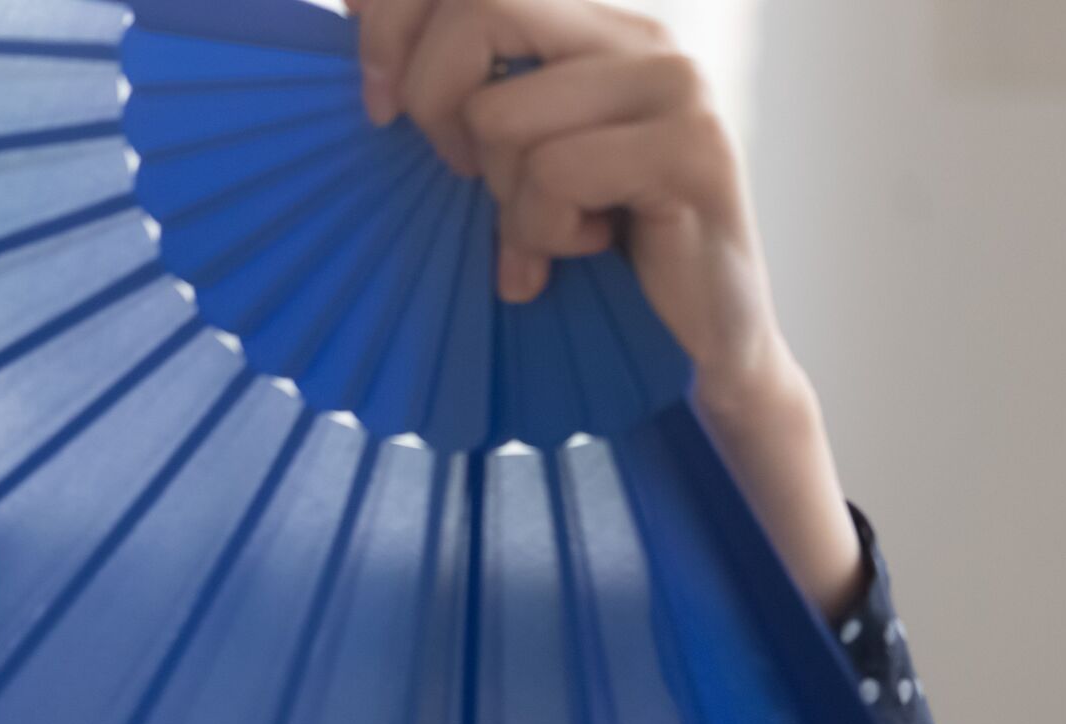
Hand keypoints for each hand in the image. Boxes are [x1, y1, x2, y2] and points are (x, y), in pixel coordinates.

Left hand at [349, 0, 869, 616]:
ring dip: (504, 196)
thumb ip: (452, 82)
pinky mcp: (692, 148)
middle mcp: (639, 34)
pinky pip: (554, 174)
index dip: (393, 18)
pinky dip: (544, 233)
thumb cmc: (581, 255)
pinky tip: (582, 252)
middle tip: (461, 177)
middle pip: (478, 8)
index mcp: (592, 23)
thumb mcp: (500, 160)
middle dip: (434, 102)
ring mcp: (675, 84)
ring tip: (548, 230)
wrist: (689, 348)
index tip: (373, 103)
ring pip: (504, 113)